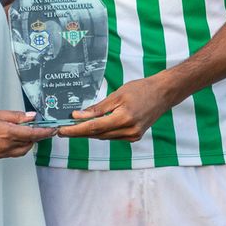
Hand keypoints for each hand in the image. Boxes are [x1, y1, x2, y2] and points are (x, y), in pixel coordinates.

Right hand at [0, 110, 53, 157]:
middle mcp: (7, 146)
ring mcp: (1, 153)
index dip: (45, 132)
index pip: (33, 134)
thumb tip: (31, 117)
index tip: (53, 130)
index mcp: (8, 133)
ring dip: (28, 142)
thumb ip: (15, 116)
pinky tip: (14, 139)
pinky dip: (19, 147)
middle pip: (30, 143)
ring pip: (22, 150)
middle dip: (37, 136)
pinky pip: (13, 153)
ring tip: (26, 132)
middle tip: (39, 127)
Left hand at [57, 77, 173, 141]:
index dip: (75, 130)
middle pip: (97, 134)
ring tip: (73, 128)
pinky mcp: (134, 136)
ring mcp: (132, 136)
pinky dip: (101, 132)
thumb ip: (98, 108)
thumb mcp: (117, 94)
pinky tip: (93, 126)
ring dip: (88, 133)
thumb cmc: (141, 89)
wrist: (163, 93)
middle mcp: (129, 131)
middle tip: (62, 129)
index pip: (93, 127)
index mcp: (124, 118)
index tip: (62, 130)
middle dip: (78, 133)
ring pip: (104, 137)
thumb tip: (78, 116)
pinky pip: (112, 136)